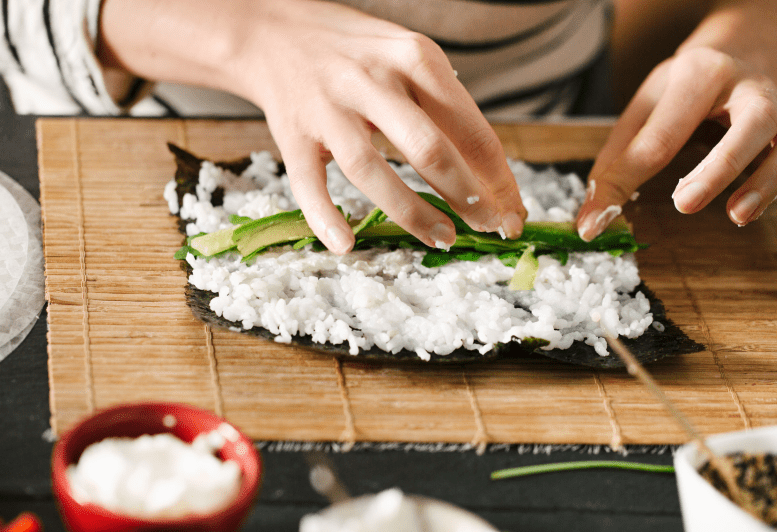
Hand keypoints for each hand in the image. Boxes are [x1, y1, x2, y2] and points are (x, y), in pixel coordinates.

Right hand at [99, 0, 526, 253]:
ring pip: (371, 170)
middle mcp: (372, 81)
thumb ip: (445, 106)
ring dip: (411, 212)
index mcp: (413, 58)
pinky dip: (326, 217)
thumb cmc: (356, 52)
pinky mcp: (293, 135)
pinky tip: (347, 244)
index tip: (514, 212)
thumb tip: (490, 171)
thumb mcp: (408, 58)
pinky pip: (309, 184)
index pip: (470, 128)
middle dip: (467, 197)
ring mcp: (329, 109)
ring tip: (443, 238)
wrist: (273, 31)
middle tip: (490, 229)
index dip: (498, 179)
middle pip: (428, 149)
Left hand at [578, 40, 776, 239]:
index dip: (620, 184)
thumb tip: (594, 205)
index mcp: (697, 75)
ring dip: (761, 182)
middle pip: (745, 125)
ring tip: (737, 214)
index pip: (657, 137)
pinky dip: (770, 187)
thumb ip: (621, 151)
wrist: (747, 45)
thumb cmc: (690, 83)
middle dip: (715, 169)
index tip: (591, 225)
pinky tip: (748, 210)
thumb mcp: (649, 102)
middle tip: (684, 203)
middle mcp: (746, 86)